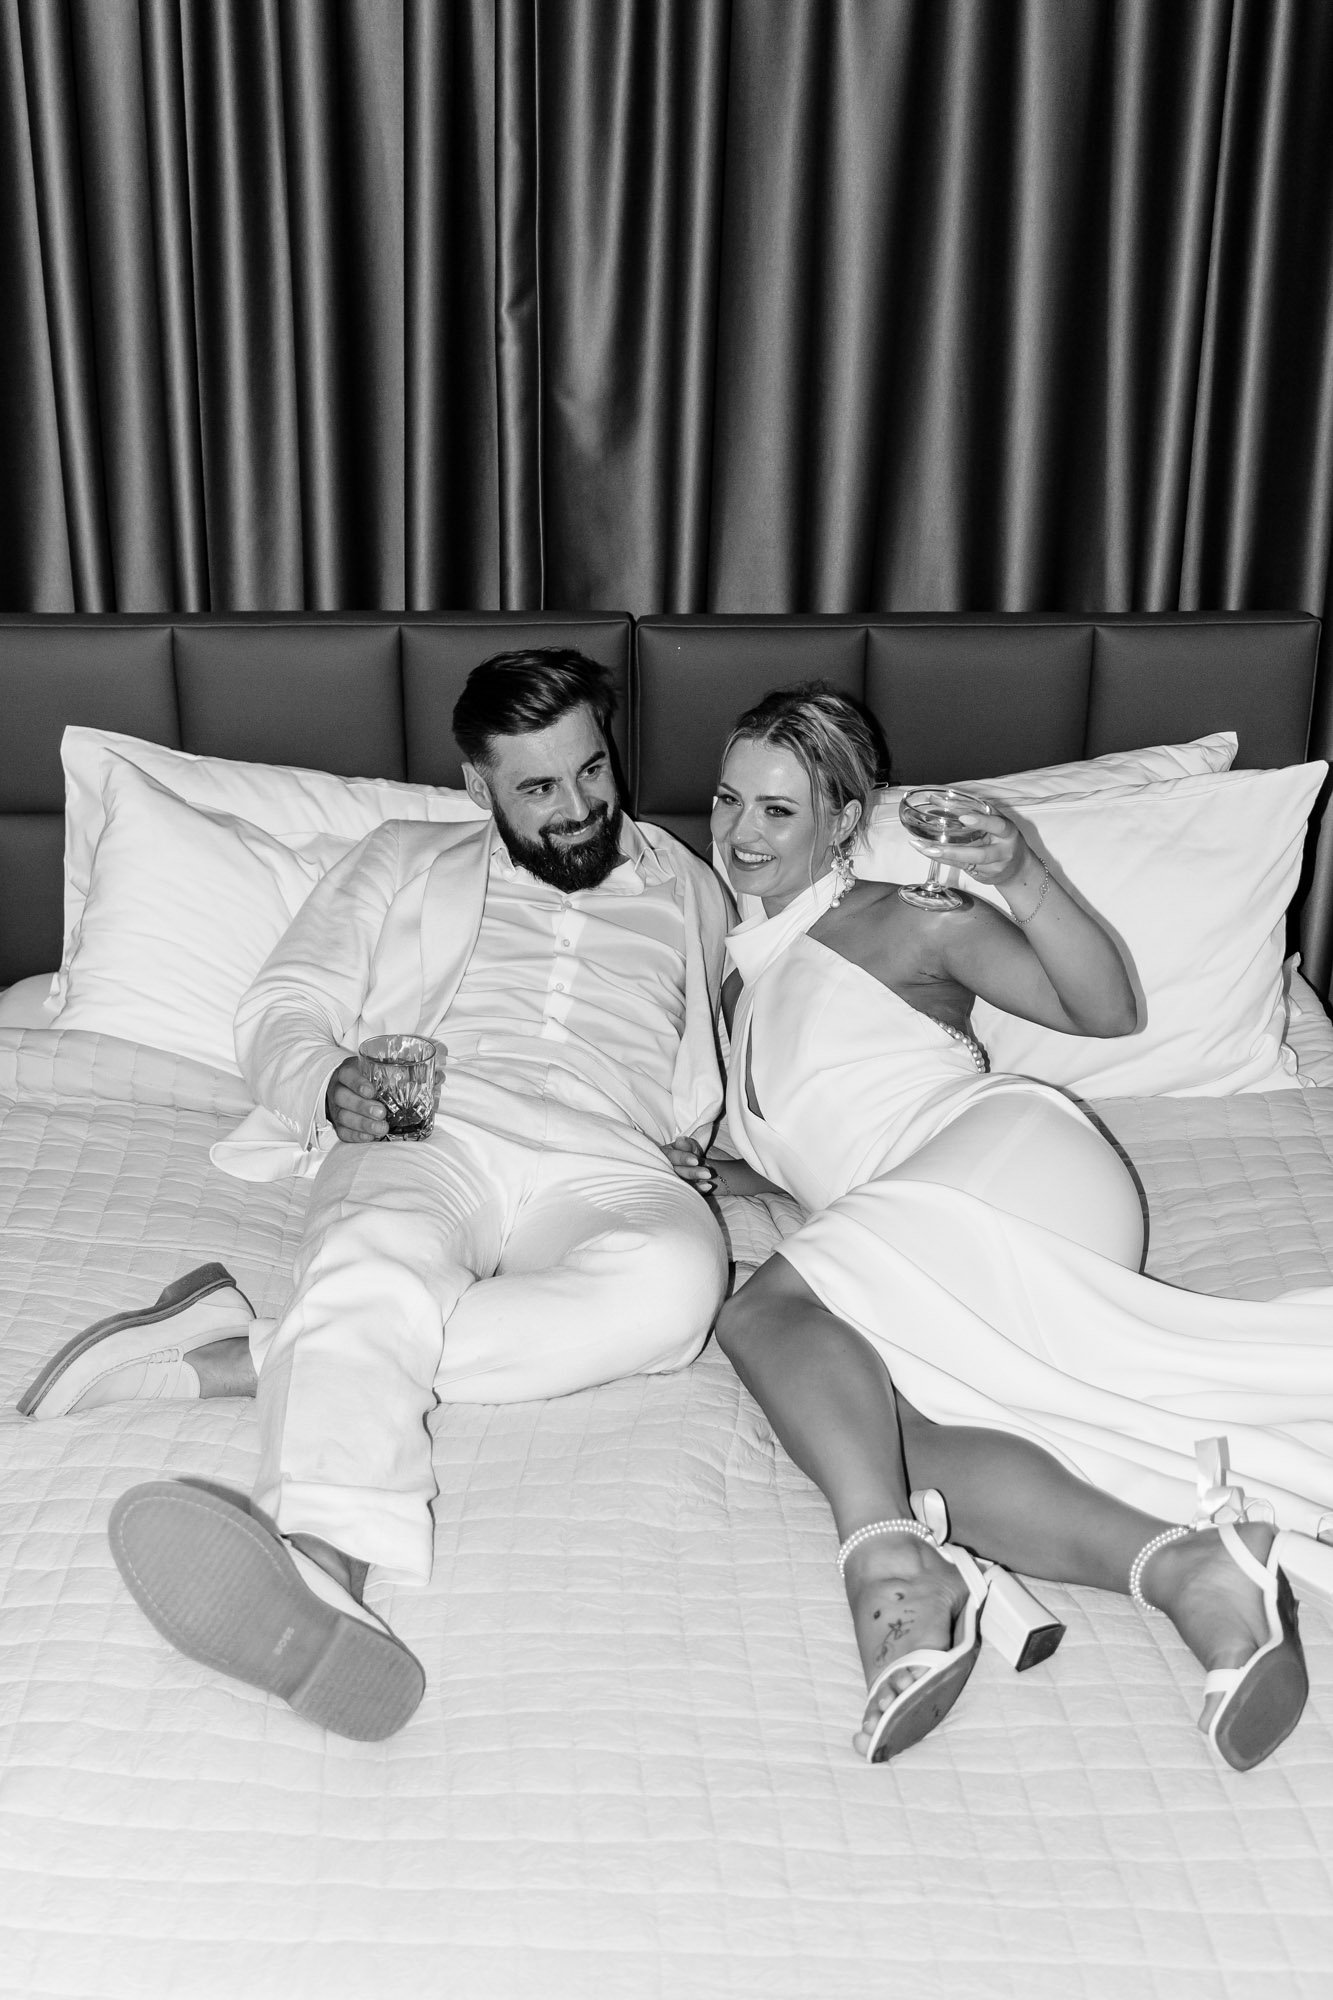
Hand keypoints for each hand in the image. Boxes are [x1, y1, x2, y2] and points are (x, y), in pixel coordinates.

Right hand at [326, 1056, 388, 1142]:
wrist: (348, 1090)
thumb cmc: (367, 1078)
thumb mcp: (375, 1069)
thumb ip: (394, 1072)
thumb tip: (428, 1077)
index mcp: (346, 1073)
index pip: (347, 1074)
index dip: (357, 1083)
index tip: (371, 1091)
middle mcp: (338, 1089)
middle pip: (342, 1097)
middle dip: (362, 1107)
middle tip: (381, 1113)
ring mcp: (336, 1108)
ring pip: (342, 1116)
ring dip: (363, 1124)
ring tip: (381, 1128)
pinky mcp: (338, 1124)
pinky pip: (343, 1132)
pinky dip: (357, 1135)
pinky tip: (370, 1136)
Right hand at [663, 1135, 717, 1193]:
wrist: (691, 1164)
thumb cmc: (687, 1152)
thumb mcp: (687, 1146)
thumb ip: (685, 1144)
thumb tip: (680, 1141)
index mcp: (665, 1154)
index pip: (672, 1157)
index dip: (683, 1159)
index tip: (696, 1161)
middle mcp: (666, 1168)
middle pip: (677, 1171)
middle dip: (692, 1172)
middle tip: (707, 1173)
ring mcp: (671, 1180)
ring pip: (682, 1182)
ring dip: (696, 1182)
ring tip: (709, 1181)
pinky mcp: (679, 1188)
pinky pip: (688, 1189)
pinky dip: (698, 1188)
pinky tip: (708, 1186)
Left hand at [906, 798, 1028, 886]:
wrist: (1018, 869)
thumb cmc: (1003, 839)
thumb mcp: (997, 822)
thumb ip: (976, 811)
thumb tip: (938, 799)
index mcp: (1008, 832)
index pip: (997, 825)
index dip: (981, 821)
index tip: (963, 817)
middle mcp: (1002, 852)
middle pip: (979, 854)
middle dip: (954, 851)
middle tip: (931, 846)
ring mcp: (993, 867)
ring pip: (966, 863)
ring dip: (942, 856)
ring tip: (921, 848)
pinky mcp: (982, 877)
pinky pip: (960, 867)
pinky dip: (943, 859)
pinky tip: (927, 852)